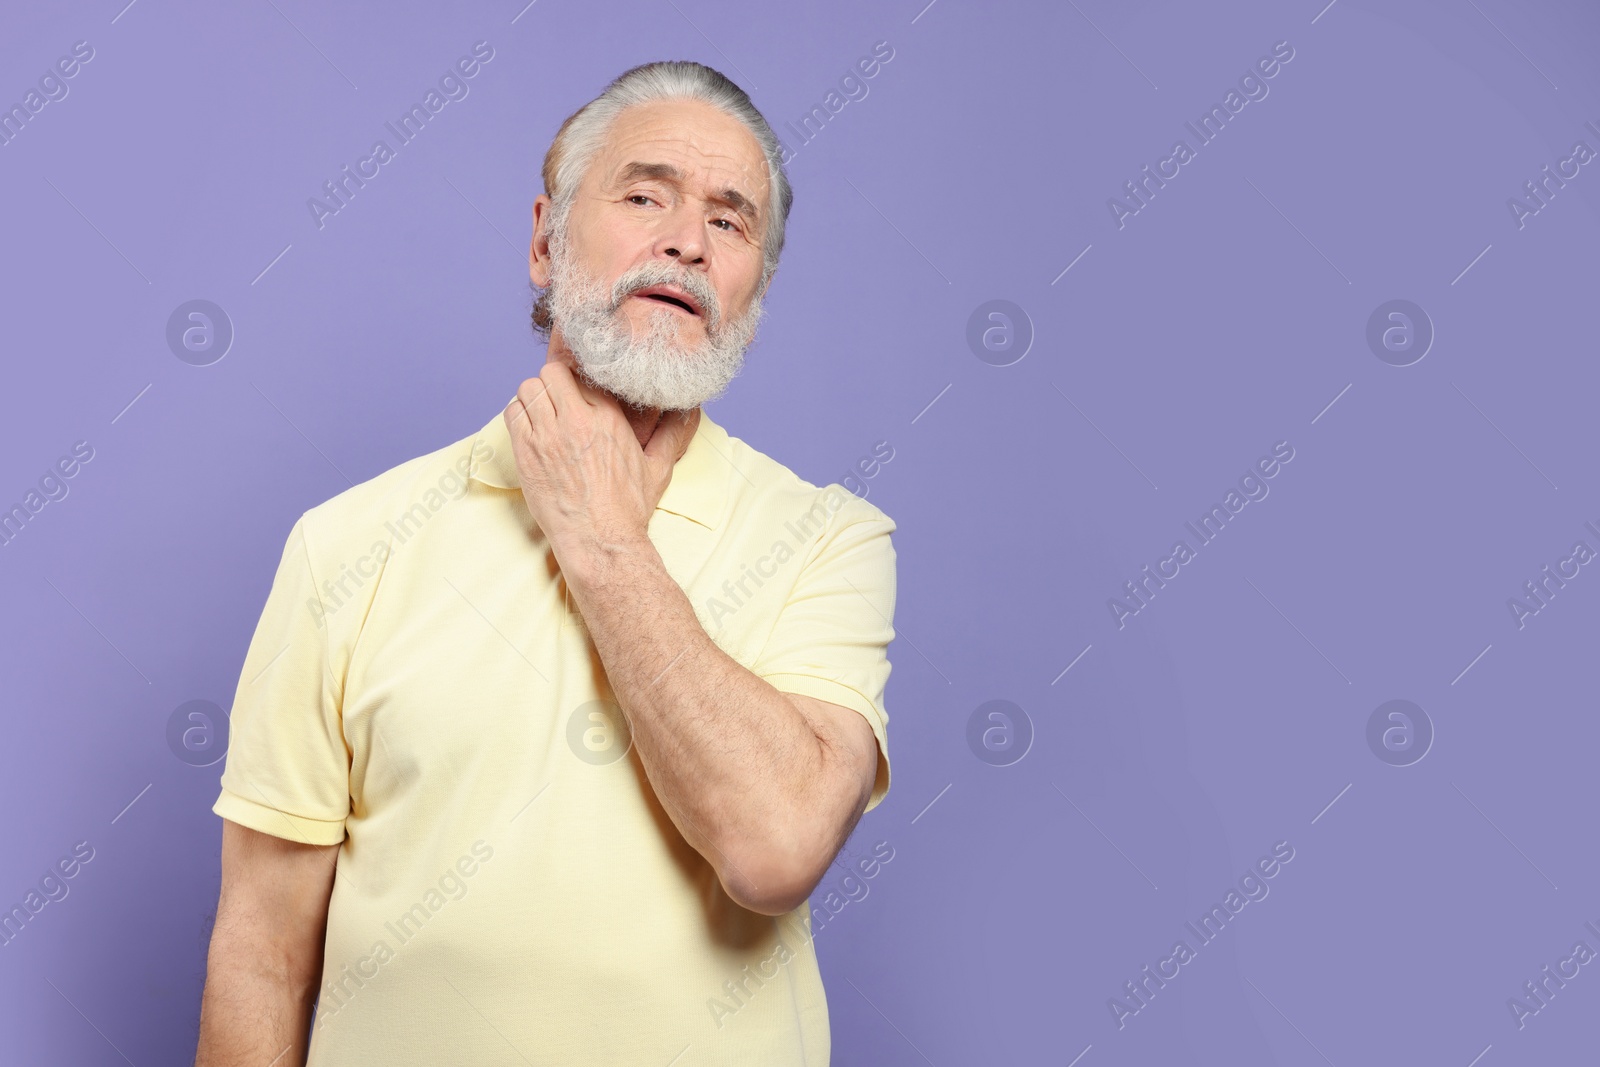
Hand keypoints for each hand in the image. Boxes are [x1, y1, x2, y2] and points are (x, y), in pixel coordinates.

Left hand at [502, 361, 700, 564]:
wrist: (600, 540)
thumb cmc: (628, 509)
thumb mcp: (658, 468)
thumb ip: (672, 434)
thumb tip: (690, 410)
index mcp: (610, 419)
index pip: (586, 375)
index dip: (582, 383)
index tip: (580, 394)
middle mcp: (578, 421)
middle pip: (553, 372)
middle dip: (555, 382)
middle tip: (558, 400)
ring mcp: (548, 435)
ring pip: (529, 387)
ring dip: (534, 396)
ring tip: (542, 413)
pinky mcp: (526, 452)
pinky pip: (513, 412)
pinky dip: (518, 414)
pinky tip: (530, 429)